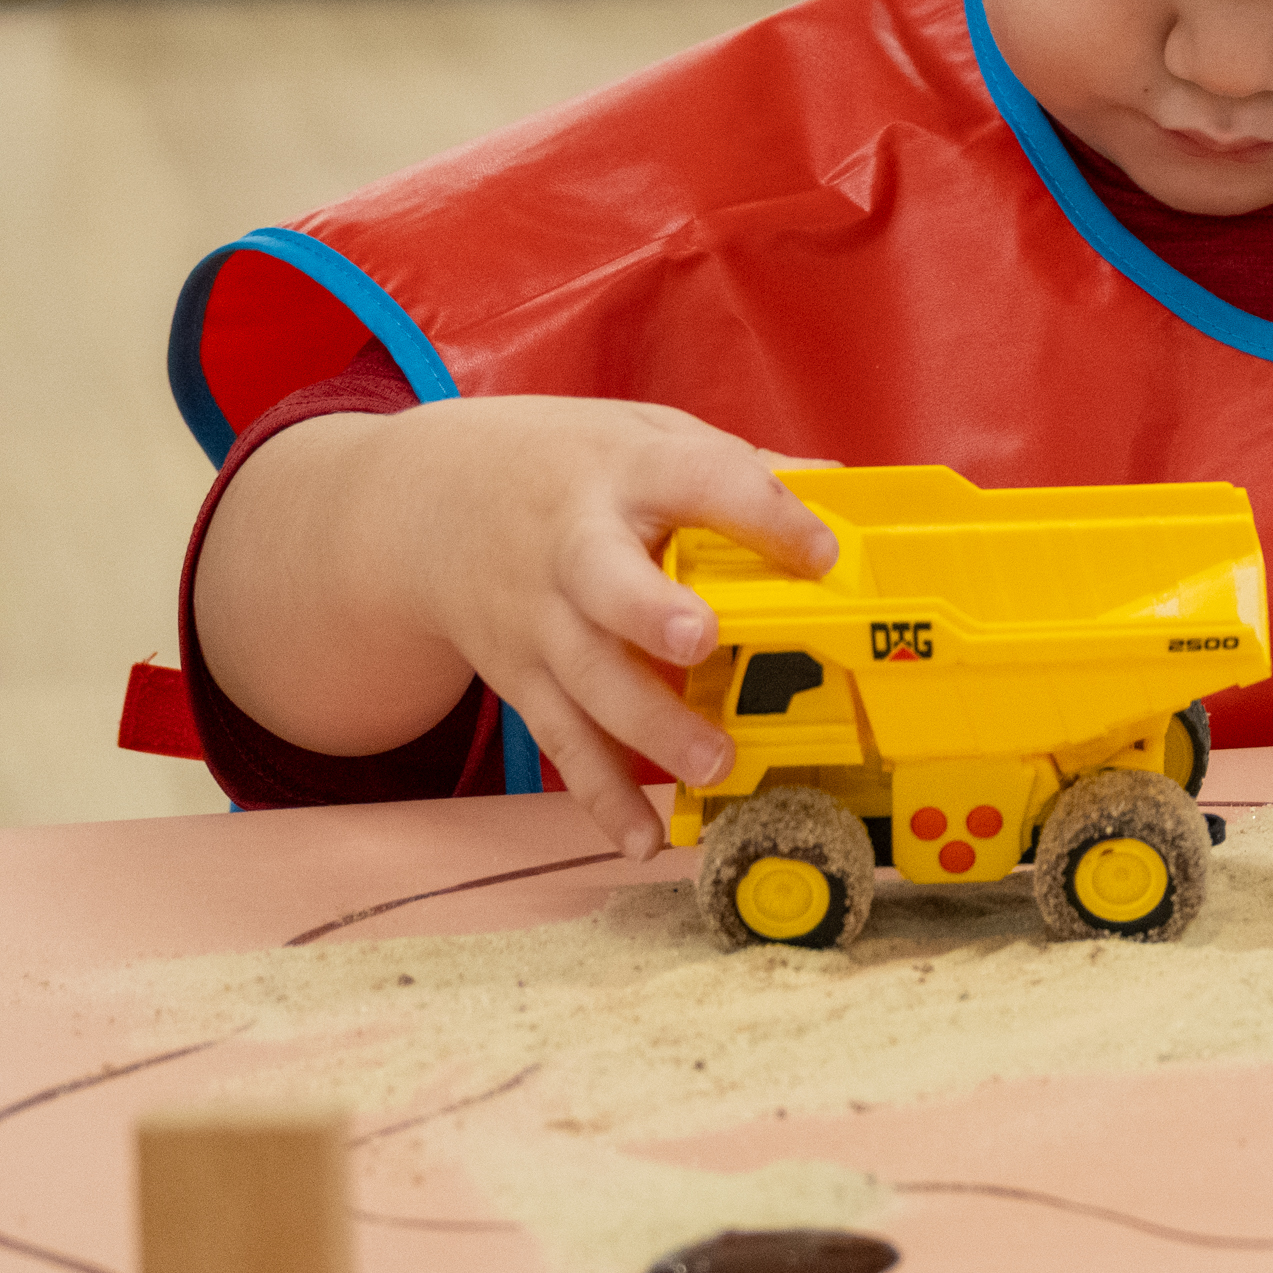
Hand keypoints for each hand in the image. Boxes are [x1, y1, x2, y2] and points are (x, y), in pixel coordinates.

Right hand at [209, 399, 839, 857]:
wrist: (430, 504)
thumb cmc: (570, 467)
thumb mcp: (645, 435)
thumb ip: (733, 467)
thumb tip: (841, 489)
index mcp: (623, 474)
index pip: (698, 481)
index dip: (761, 515)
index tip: (820, 551)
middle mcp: (572, 551)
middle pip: (607, 587)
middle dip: (650, 615)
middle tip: (702, 643)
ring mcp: (540, 621)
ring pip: (587, 679)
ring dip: (647, 727)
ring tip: (712, 763)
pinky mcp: (521, 678)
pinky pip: (562, 741)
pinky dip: (599, 795)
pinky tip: (641, 838)